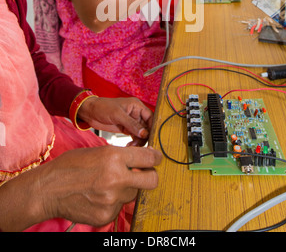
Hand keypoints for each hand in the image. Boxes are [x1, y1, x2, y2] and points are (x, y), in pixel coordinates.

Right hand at [40, 145, 161, 227]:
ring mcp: (112, 200)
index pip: (150, 157)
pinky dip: (114, 202)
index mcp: (114, 158)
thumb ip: (121, 156)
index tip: (156, 158)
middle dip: (150, 175)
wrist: (49, 189)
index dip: (156, 157)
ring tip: (108, 184)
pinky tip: (99, 196)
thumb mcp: (98, 151)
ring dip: (127, 188)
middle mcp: (117, 179)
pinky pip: (120, 207)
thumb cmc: (71, 166)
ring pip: (133, 193)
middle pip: (152, 180)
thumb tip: (140, 159)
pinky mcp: (106, 215)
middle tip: (144, 172)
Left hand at [78, 96, 153, 145]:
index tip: (152, 138)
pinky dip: (134, 142)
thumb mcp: (118, 115)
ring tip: (131, 146)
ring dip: (139, 141)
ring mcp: (131, 122)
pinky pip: (135, 137)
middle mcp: (136, 114)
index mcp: (137, 106)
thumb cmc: (103, 107)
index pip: (150, 117)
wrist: (90, 112)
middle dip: (144, 137)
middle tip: (139, 145)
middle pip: (147, 127)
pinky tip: (129, 146)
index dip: (152, 127)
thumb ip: (132, 124)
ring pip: (141, 134)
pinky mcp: (126, 129)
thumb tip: (145, 133)